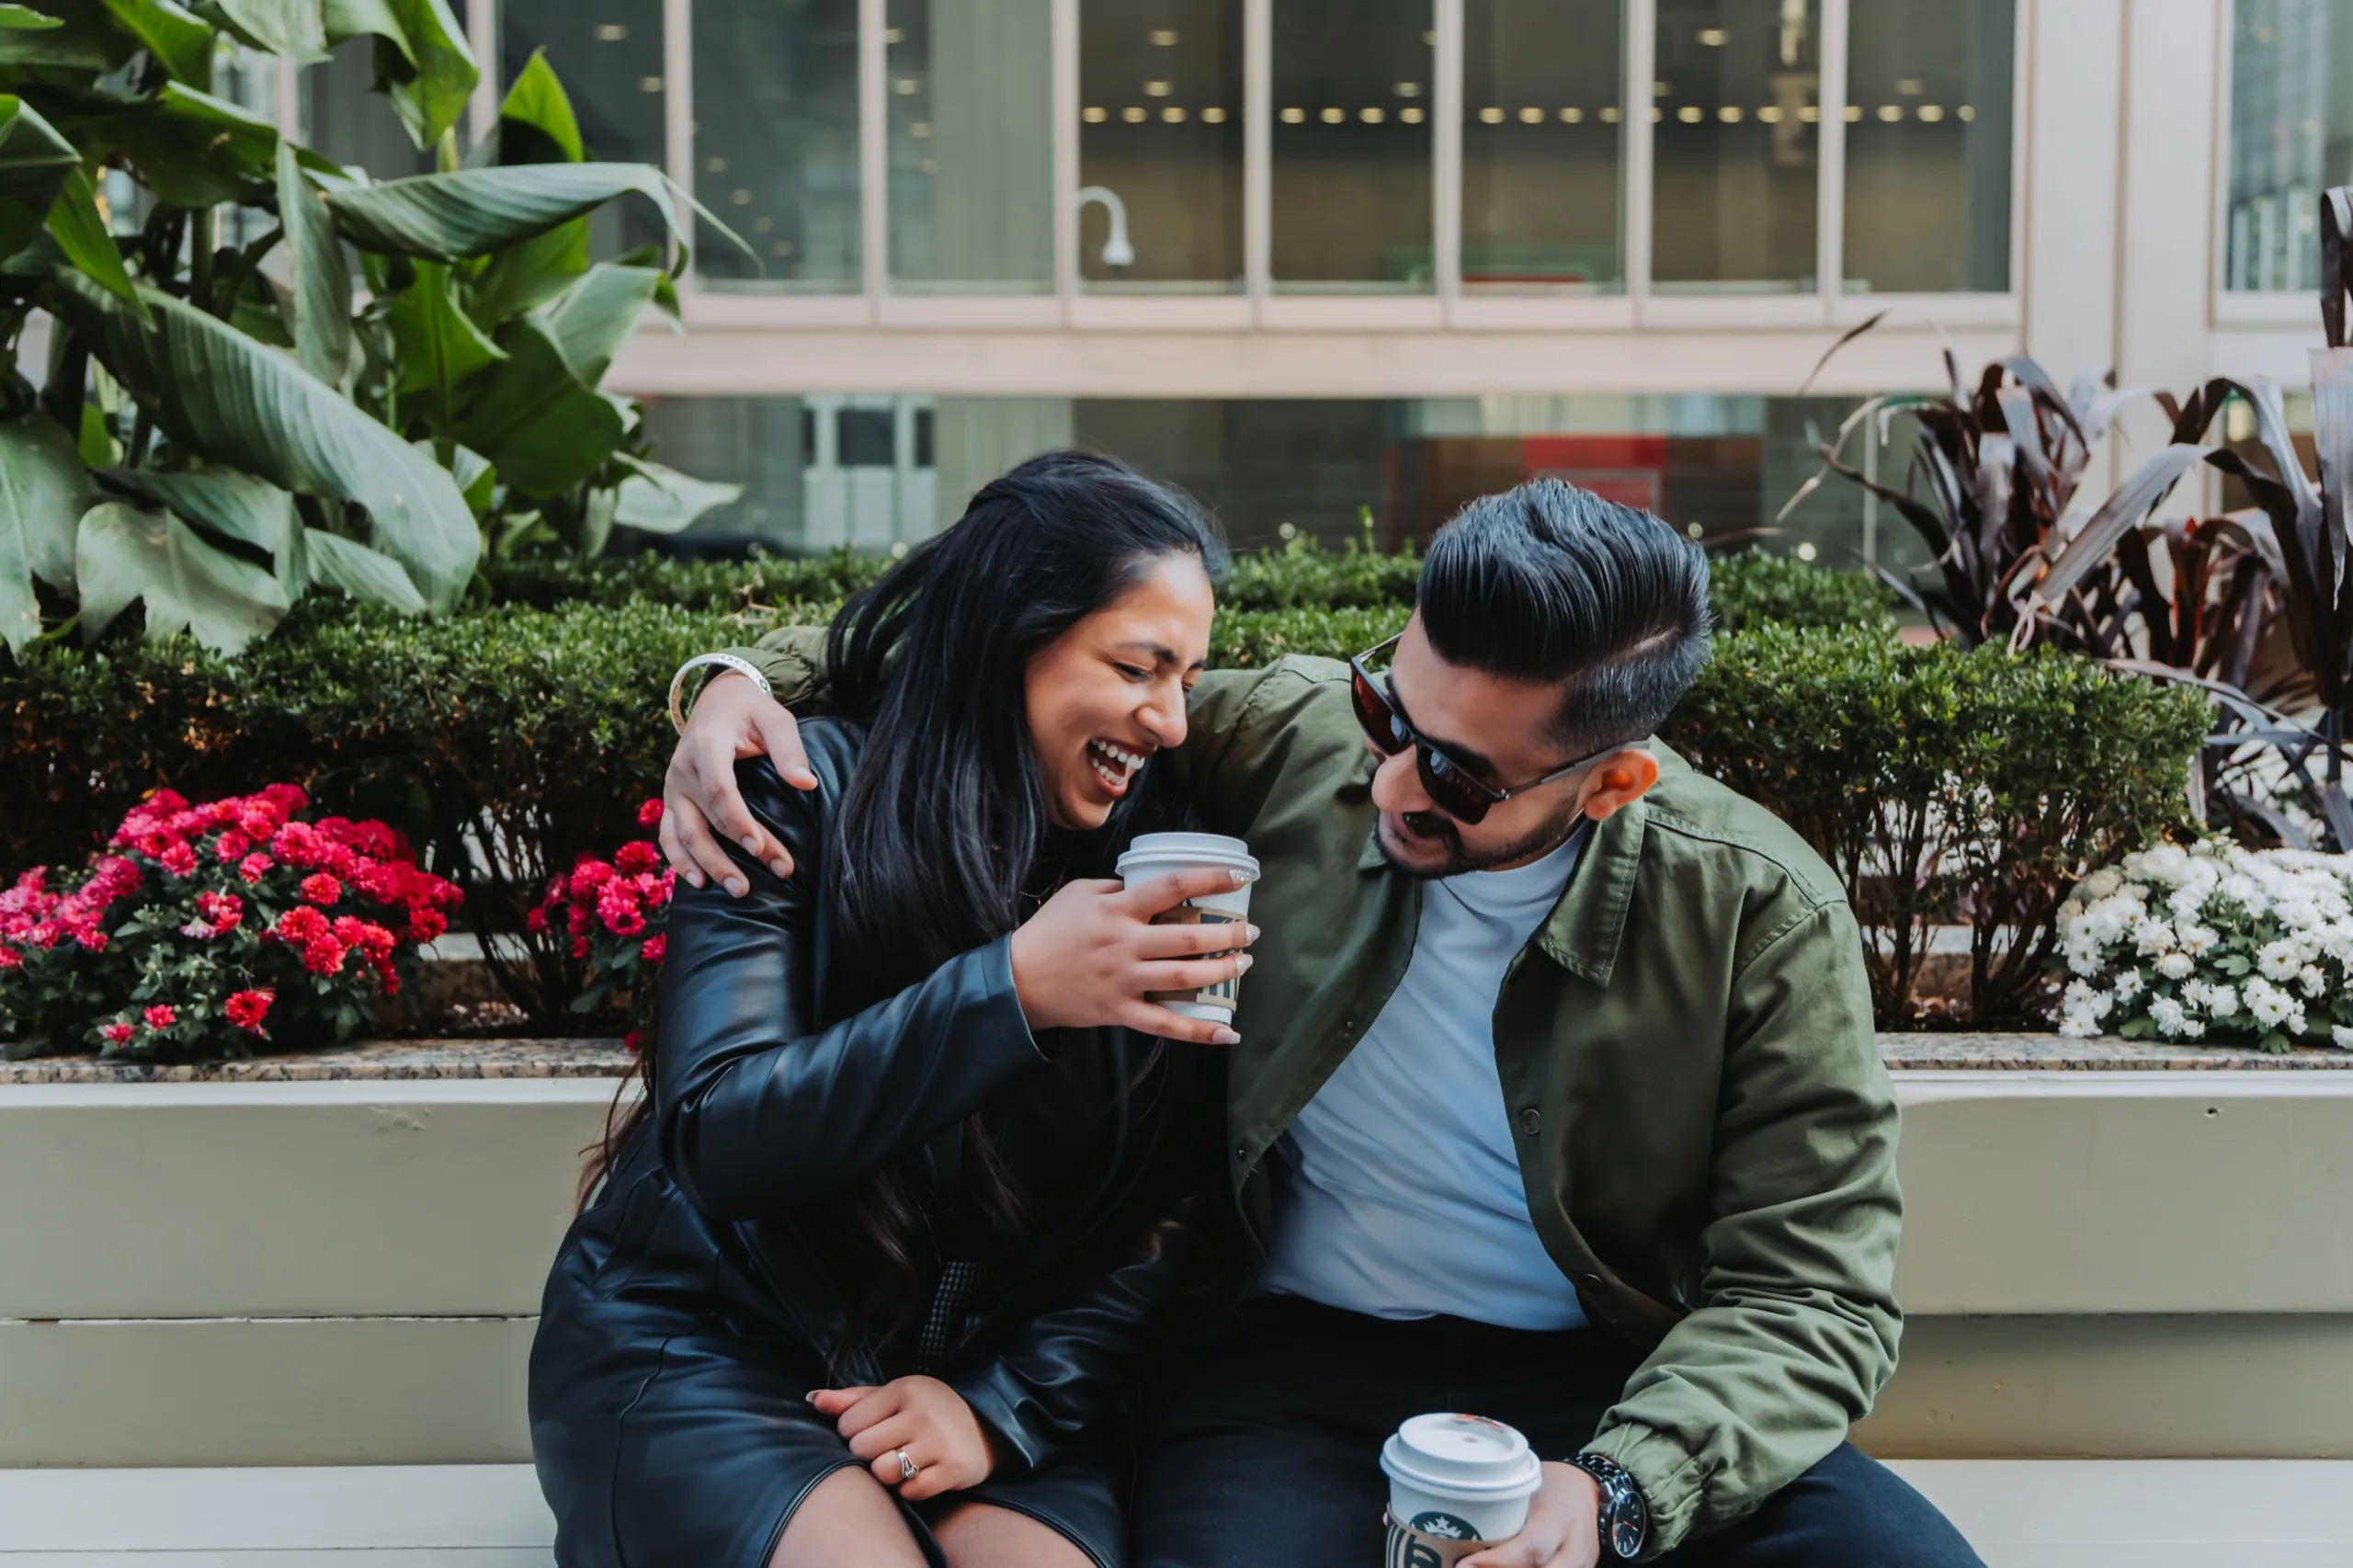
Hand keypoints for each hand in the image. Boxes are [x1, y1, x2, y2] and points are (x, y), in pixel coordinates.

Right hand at [660, 672, 816, 894]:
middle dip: (730, 855)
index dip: (739, 822)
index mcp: (707, 745)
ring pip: (682, 833)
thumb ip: (789, 748)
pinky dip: (678, 859)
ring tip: (736, 890)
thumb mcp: (774, 717)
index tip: (761, 849)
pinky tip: (697, 882)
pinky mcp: (670, 799)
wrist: (717, 700)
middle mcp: (683, 768)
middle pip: (704, 819)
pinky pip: (668, 833)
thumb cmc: (750, 711)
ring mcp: (672, 786)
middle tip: (760, 882)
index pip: (720, 791)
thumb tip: (807, 784)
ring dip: (706, 865)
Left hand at [808, 1375, 994, 1501]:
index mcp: (905, 1389)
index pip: (848, 1424)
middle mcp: (923, 1412)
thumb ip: (851, 1400)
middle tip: (889, 1447)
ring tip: (902, 1462)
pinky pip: (910, 1492)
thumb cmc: (926, 1411)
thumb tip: (812, 1399)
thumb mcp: (892, 1396)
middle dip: (869, 1454)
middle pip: (862, 1450)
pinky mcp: (953, 1469)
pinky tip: (921, 1475)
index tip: (874, 1430)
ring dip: (888, 1474)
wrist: (985, 1427)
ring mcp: (940, 1441)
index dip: (854, 1433)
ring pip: (883, 1472)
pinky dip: (911, 1490)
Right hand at [1009, 869, 1258, 1046]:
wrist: (1018, 979)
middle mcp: (1125, 944)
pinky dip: (1199, 1032)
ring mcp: (1124, 981)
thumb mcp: (1079, 893)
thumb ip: (1118, 886)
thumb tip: (1155, 885)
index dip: (1210, 879)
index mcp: (1117, 909)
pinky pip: (1165, 1025)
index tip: (1240, 876)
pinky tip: (1228, 1032)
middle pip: (1189, 938)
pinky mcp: (1119, 1011)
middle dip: (1229, 935)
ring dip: (1222, 972)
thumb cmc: (1050, 930)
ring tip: (1244, 964)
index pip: (1172, 887)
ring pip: (1184, 978)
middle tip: (1251, 932)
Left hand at [1460, 1463, 1601, 1567]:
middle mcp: (1574, 1547)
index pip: (1530, 1547)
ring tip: (1481, 1567)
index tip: (1464, 1565)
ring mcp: (1582, 1565)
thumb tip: (1461, 1524)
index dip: (1497, 1561)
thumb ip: (1506, 1510)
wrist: (1589, 1491)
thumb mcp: (1530, 1487)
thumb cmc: (1552, 1485)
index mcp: (1559, 1517)